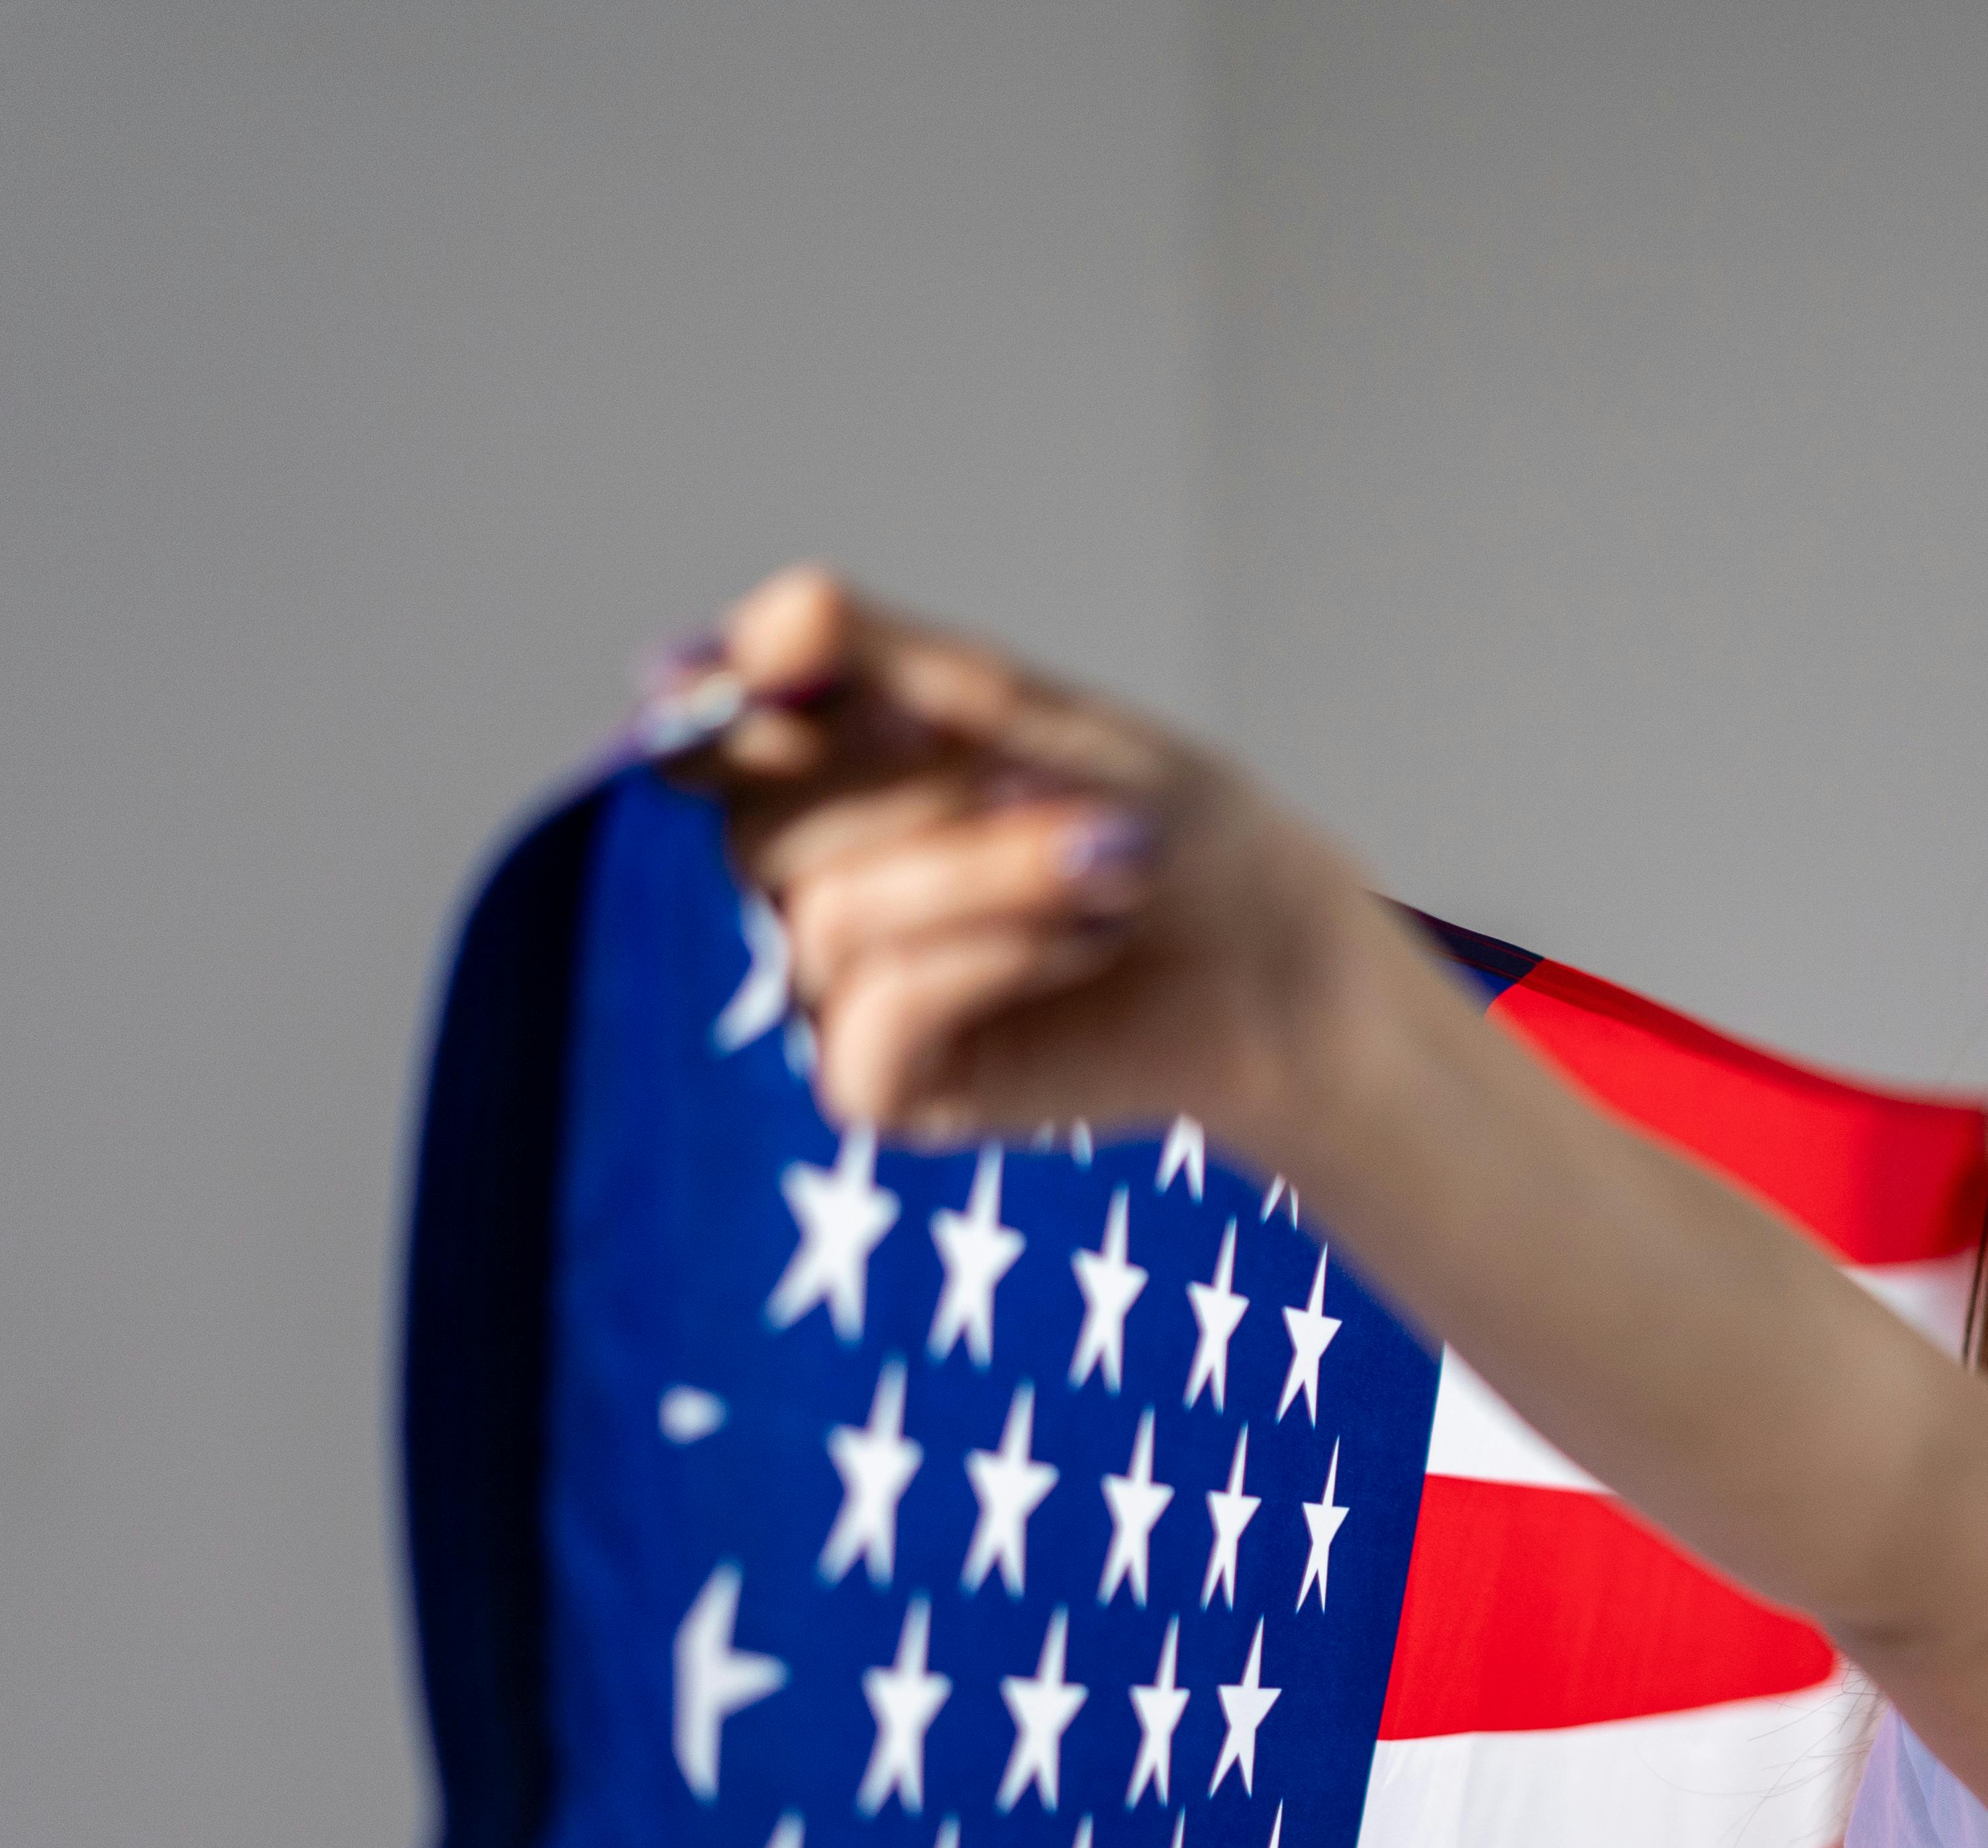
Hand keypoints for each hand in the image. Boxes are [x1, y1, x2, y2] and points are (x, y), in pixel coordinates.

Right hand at [669, 564, 1390, 1150]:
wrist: (1279, 955)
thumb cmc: (1166, 826)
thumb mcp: (1028, 709)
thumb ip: (885, 661)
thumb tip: (763, 623)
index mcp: (821, 781)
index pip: (708, 734)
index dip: (754, 706)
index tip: (857, 687)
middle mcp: (807, 883)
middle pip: (757, 826)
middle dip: (919, 792)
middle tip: (1052, 787)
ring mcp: (837, 992)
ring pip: (828, 917)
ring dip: (989, 875)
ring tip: (1109, 863)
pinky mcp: (883, 1085)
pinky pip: (873, 1014)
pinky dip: (989, 961)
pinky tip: (1081, 949)